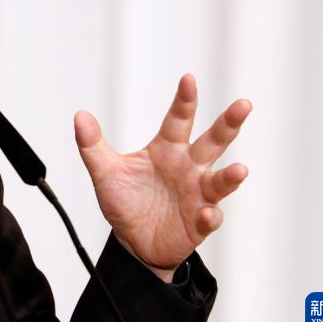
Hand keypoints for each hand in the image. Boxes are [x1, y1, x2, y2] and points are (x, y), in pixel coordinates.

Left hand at [74, 74, 249, 280]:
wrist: (132, 242)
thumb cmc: (125, 201)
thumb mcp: (105, 172)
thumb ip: (92, 145)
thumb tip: (80, 115)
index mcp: (167, 149)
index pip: (178, 119)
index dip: (184, 100)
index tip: (188, 79)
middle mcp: (188, 167)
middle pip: (212, 142)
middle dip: (228, 124)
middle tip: (242, 105)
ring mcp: (197, 194)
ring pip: (220, 182)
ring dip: (230, 176)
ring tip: (239, 170)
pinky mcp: (198, 222)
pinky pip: (209, 218)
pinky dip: (210, 216)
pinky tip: (207, 214)